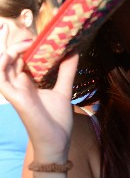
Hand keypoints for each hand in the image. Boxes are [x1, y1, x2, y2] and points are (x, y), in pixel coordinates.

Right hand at [0, 40, 78, 159]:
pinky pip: (1, 79)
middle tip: (34, 37)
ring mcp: (15, 90)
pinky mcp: (14, 98)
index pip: (21, 58)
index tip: (37, 34)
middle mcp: (19, 84)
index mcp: (28, 82)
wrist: (56, 142)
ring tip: (26, 43)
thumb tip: (74, 51)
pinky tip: (11, 55)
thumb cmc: (57, 120)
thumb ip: (66, 71)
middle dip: (18, 44)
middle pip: (10, 58)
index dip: (24, 45)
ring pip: (2, 65)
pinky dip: (2, 65)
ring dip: (10, 51)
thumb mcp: (64, 90)